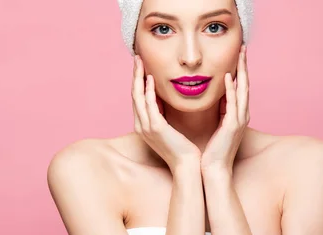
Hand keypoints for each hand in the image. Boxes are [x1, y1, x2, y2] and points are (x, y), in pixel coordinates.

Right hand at [132, 55, 200, 169]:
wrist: (188, 166)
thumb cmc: (183, 149)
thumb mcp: (169, 128)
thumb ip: (164, 114)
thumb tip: (164, 99)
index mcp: (144, 125)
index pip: (137, 98)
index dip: (137, 81)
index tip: (141, 66)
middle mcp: (141, 125)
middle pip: (134, 95)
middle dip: (135, 75)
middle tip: (137, 58)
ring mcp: (146, 127)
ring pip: (137, 97)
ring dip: (138, 77)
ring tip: (140, 62)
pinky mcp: (156, 128)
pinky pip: (149, 105)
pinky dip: (148, 91)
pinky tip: (150, 78)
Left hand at [201, 45, 249, 172]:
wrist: (213, 170)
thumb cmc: (212, 150)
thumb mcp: (216, 126)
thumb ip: (218, 112)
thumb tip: (214, 98)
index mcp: (237, 115)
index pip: (240, 88)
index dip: (240, 70)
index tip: (237, 55)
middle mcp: (241, 115)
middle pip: (245, 85)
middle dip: (244, 66)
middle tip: (243, 48)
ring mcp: (238, 120)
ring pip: (243, 91)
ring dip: (241, 72)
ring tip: (240, 55)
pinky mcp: (232, 126)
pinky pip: (233, 104)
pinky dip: (232, 90)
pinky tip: (228, 77)